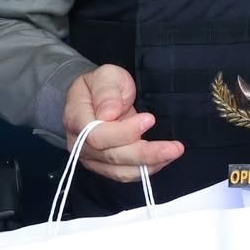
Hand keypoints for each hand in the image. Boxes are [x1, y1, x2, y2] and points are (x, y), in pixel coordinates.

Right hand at [62, 64, 184, 182]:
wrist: (99, 94)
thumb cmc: (103, 83)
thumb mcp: (106, 76)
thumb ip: (106, 92)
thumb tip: (108, 114)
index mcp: (76, 118)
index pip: (96, 135)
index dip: (123, 132)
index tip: (149, 119)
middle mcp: (79, 143)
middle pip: (111, 156)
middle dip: (144, 153)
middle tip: (173, 147)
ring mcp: (91, 157)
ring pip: (119, 170)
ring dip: (148, 165)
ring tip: (172, 153)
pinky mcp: (104, 165)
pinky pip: (123, 173)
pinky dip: (144, 169)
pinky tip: (162, 160)